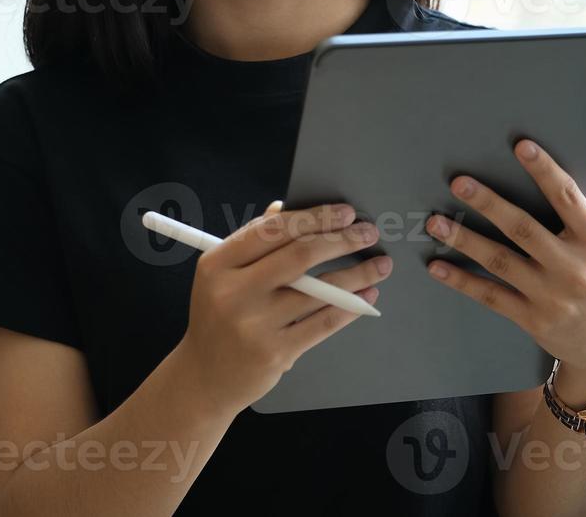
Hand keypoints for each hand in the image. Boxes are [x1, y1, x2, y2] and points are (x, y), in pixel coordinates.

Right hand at [172, 200, 392, 416]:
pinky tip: (367, 296)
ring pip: (319, 290)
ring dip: (357, 274)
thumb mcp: (222, 276)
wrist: (205, 378)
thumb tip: (285, 208)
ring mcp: (255, 325)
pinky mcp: (276, 352)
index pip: (271, 230)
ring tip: (380, 265)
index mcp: (217, 264)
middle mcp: (233, 293)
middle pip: (299, 255)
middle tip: (368, 232)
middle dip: (341, 240)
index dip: (313, 217)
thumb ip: (253, 243)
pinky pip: (323, 322)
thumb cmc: (219, 318)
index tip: (345, 212)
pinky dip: (351, 306)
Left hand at [423, 140, 585, 390]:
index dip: (544, 171)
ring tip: (435, 221)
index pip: (568, 198)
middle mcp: (575, 268)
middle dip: (489, 204)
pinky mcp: (533, 320)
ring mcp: (552, 297)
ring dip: (465, 240)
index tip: (521, 146)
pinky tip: (437, 265)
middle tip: (459, 182)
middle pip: (524, 229)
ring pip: (501, 262)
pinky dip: (462, 281)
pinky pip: (491, 296)